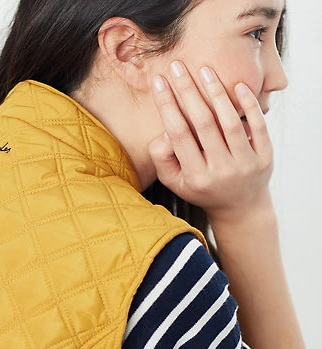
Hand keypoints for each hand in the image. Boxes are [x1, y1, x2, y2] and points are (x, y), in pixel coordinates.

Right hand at [147, 60, 273, 219]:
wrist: (241, 208)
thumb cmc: (202, 189)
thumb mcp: (176, 182)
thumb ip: (163, 159)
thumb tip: (164, 131)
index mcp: (196, 177)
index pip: (178, 134)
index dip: (167, 105)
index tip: (159, 80)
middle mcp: (220, 171)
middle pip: (202, 123)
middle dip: (187, 91)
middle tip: (177, 65)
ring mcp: (245, 164)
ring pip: (229, 121)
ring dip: (216, 92)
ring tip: (204, 70)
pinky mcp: (265, 156)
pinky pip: (257, 126)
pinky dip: (248, 104)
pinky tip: (237, 85)